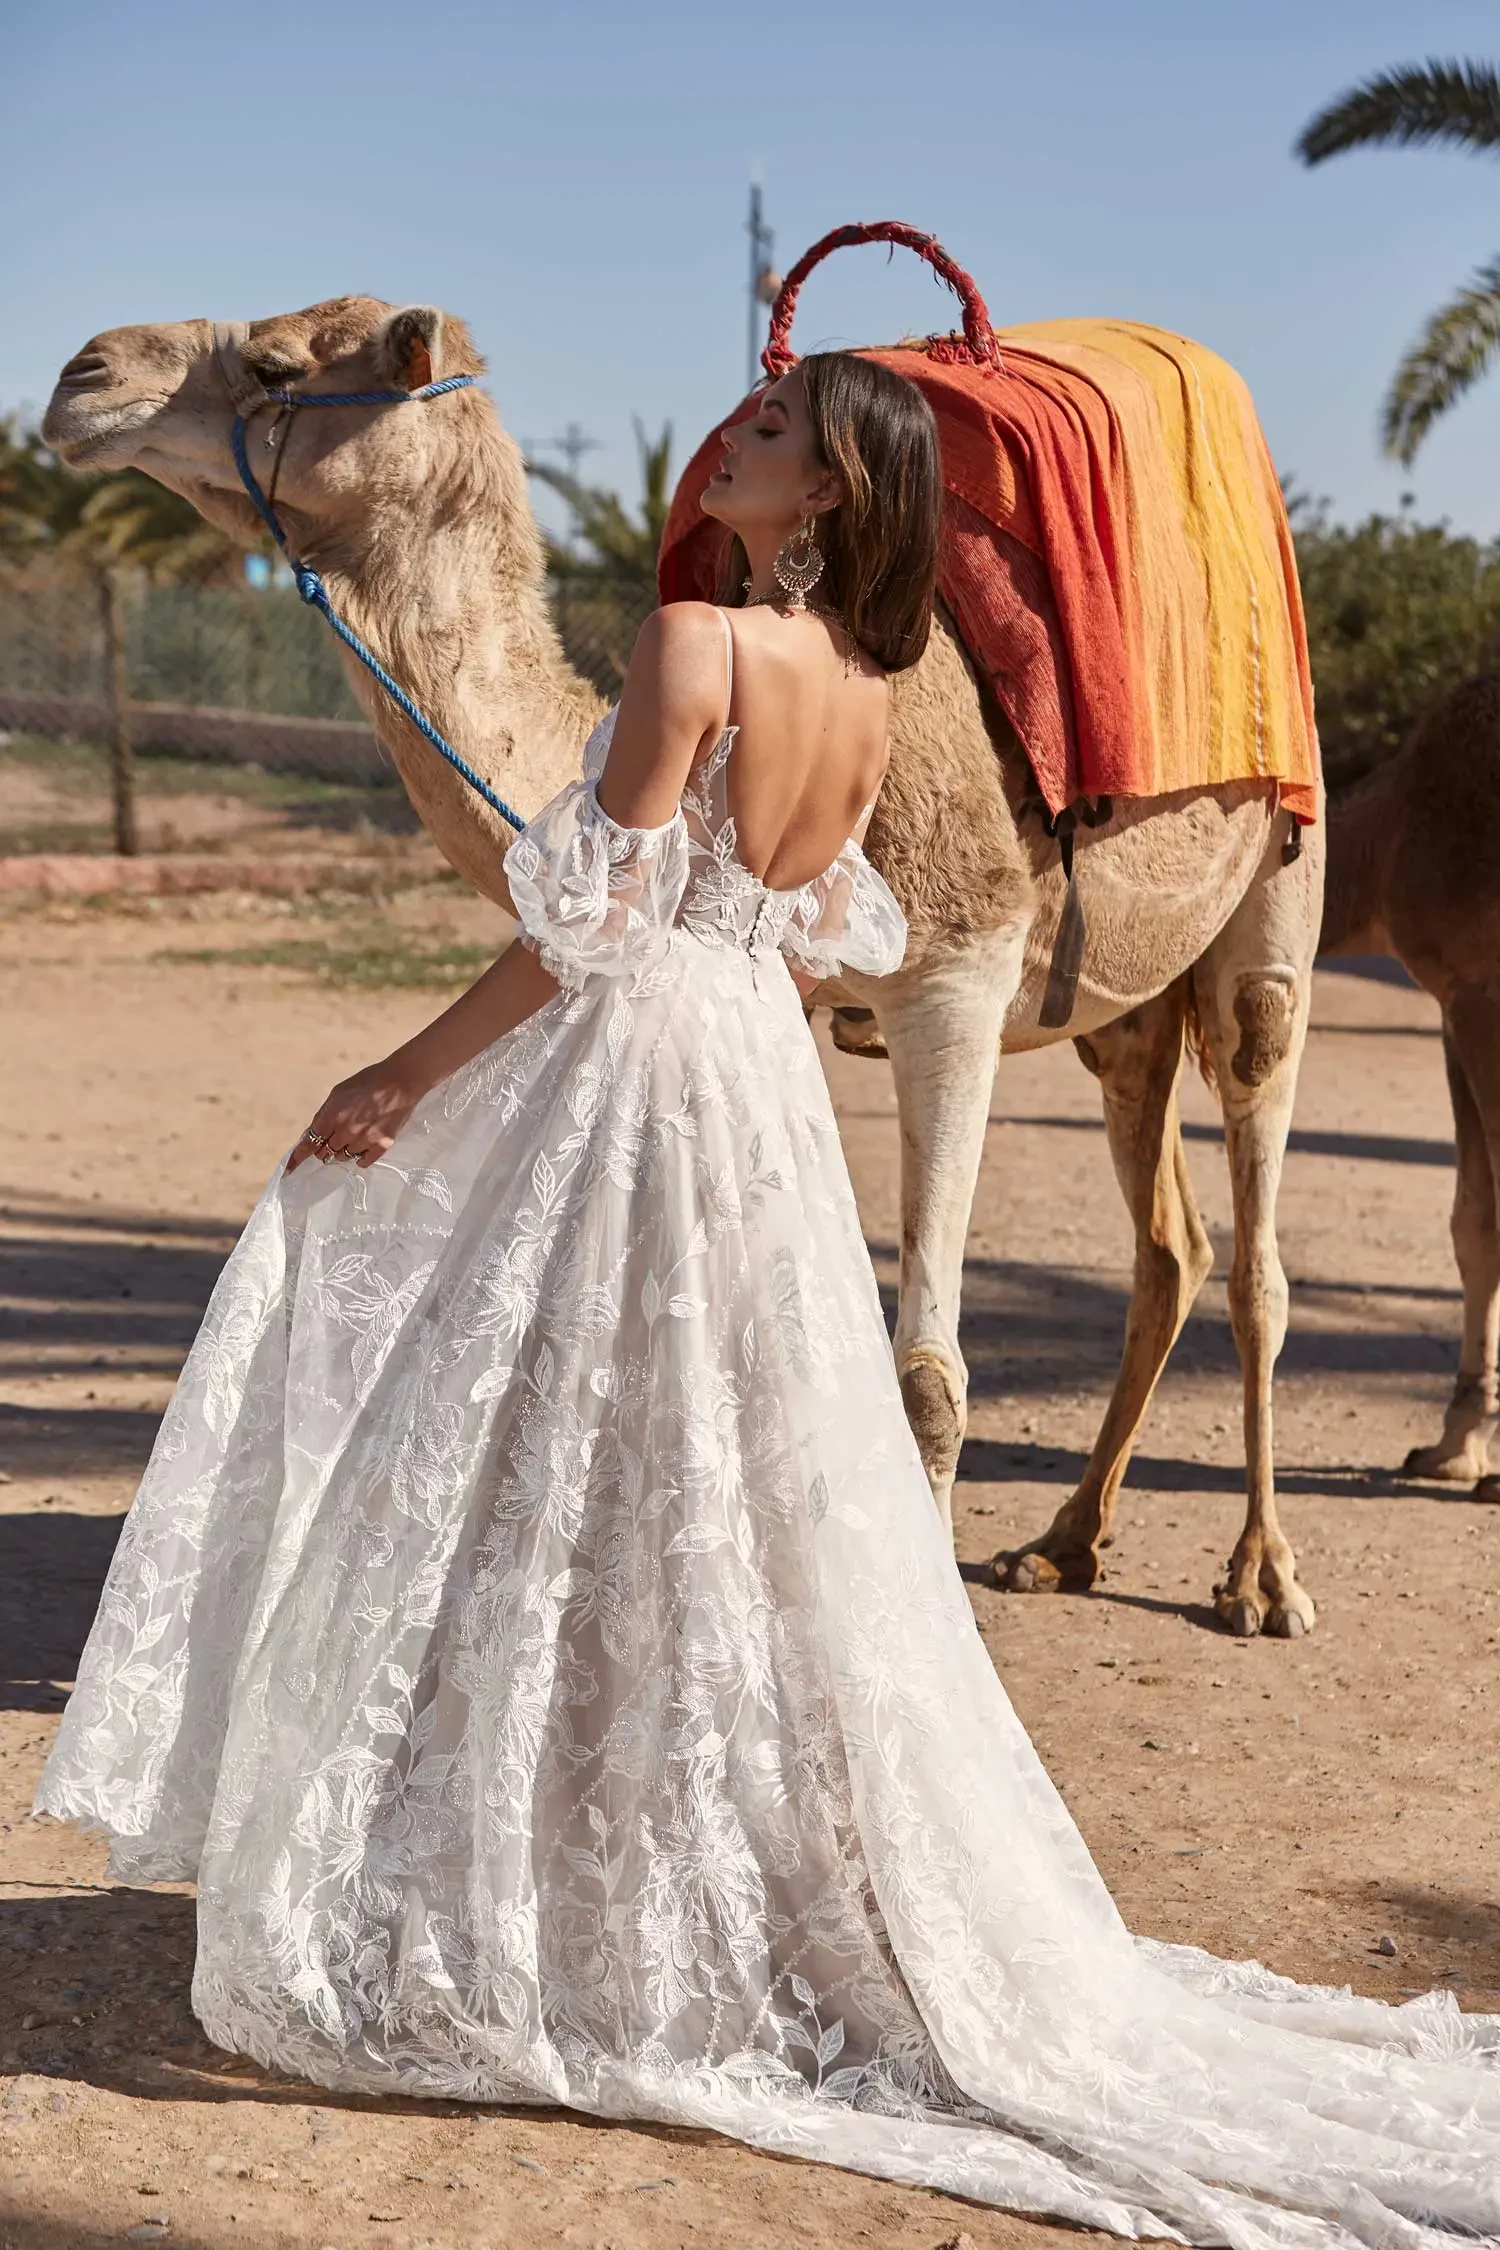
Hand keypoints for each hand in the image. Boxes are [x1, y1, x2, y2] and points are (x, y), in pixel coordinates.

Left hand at [284, 1057, 427, 1172]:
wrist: (400, 1081)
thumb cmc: (368, 1082)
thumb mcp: (338, 1092)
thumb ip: (324, 1114)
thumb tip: (313, 1133)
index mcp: (332, 1115)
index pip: (309, 1143)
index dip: (297, 1158)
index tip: (288, 1170)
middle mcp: (346, 1130)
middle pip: (325, 1152)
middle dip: (325, 1146)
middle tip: (335, 1135)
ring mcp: (365, 1139)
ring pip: (343, 1157)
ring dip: (343, 1150)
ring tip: (355, 1134)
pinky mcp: (382, 1145)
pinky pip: (363, 1161)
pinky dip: (360, 1156)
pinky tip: (365, 1143)